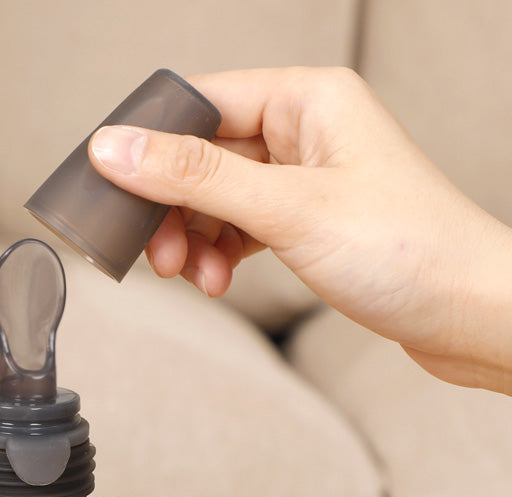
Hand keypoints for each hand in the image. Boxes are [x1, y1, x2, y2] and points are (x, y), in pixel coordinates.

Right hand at [88, 67, 511, 392]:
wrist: (469, 314)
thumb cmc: (406, 250)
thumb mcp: (287, 209)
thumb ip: (195, 177)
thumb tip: (115, 149)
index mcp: (307, 98)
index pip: (198, 101)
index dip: (148, 144)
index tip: (111, 189)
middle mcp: (305, 129)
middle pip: (202, 155)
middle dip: (172, 207)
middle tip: (156, 252)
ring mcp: (306, 177)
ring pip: (217, 197)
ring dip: (194, 238)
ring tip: (196, 277)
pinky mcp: (308, 220)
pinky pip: (240, 226)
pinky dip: (221, 253)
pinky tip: (220, 279)